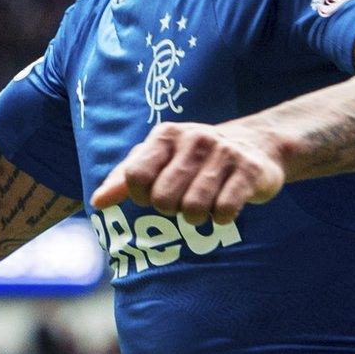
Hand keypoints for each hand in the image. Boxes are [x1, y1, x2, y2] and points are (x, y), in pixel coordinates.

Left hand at [92, 121, 284, 224]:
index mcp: (166, 135)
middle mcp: (194, 139)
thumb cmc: (195, 158)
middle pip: (163, 198)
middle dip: (170, 209)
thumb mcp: (158, 159)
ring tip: (203, 205)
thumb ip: (124, 179)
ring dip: (195, 217)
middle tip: (182, 201)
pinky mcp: (249, 171)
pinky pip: (224, 211)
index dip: (140, 196)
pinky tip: (224, 207)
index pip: (135, 176)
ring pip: (193, 208)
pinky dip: (221, 218)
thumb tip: (97, 202)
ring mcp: (224, 153)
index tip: (152, 195)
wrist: (257, 144)